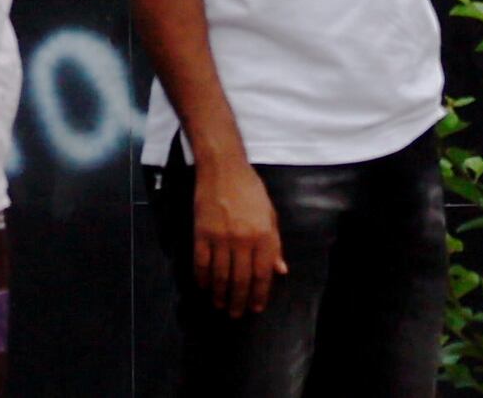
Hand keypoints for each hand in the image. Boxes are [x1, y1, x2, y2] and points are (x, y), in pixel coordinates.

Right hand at [188, 147, 284, 317]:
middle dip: (239, 300)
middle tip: (236, 314)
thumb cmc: (250, 190)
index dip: (260, 295)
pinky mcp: (202, 234)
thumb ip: (275, 244)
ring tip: (220, 305)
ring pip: (221, 276)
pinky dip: (202, 278)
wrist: (223, 168)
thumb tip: (280, 270)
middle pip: (241, 280)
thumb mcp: (270, 215)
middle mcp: (243, 240)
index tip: (256, 308)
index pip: (262, 274)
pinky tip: (204, 287)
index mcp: (264, 236)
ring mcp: (221, 238)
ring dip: (220, 294)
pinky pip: (201, 263)